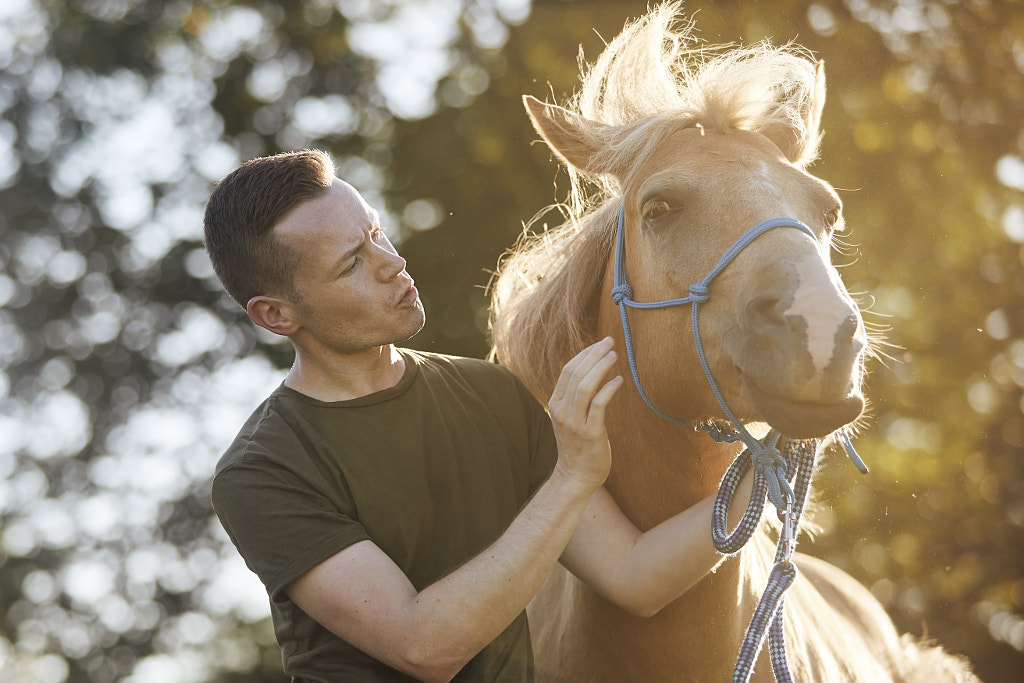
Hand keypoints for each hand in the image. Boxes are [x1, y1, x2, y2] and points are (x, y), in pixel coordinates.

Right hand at [547, 337, 623, 489]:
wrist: (576, 476)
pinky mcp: (590, 433)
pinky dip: (609, 389)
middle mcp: (562, 411)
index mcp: (555, 404)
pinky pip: (599, 404)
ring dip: (601, 367)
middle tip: (610, 342)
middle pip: (575, 374)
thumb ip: (576, 398)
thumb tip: (592, 373)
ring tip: (615, 355)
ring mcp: (574, 423)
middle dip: (594, 354)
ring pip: (585, 386)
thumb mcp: (570, 418)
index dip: (584, 354)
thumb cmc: (577, 446)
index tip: (600, 344)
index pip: (567, 371)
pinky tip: (619, 381)